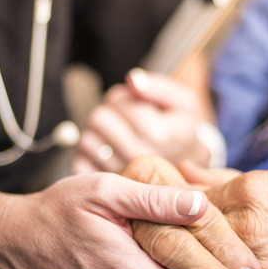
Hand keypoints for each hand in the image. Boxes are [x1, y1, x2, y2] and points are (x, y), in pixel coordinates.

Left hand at [71, 69, 211, 173]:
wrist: (187, 174)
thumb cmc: (181, 132)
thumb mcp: (183, 104)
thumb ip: (159, 87)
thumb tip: (132, 80)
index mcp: (159, 134)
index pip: (117, 101)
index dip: (124, 98)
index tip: (137, 106)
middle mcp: (139, 157)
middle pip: (99, 119)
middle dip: (109, 114)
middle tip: (125, 121)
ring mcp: (122, 175)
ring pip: (87, 140)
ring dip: (98, 135)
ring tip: (118, 138)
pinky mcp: (107, 187)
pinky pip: (80, 162)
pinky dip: (89, 155)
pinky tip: (109, 154)